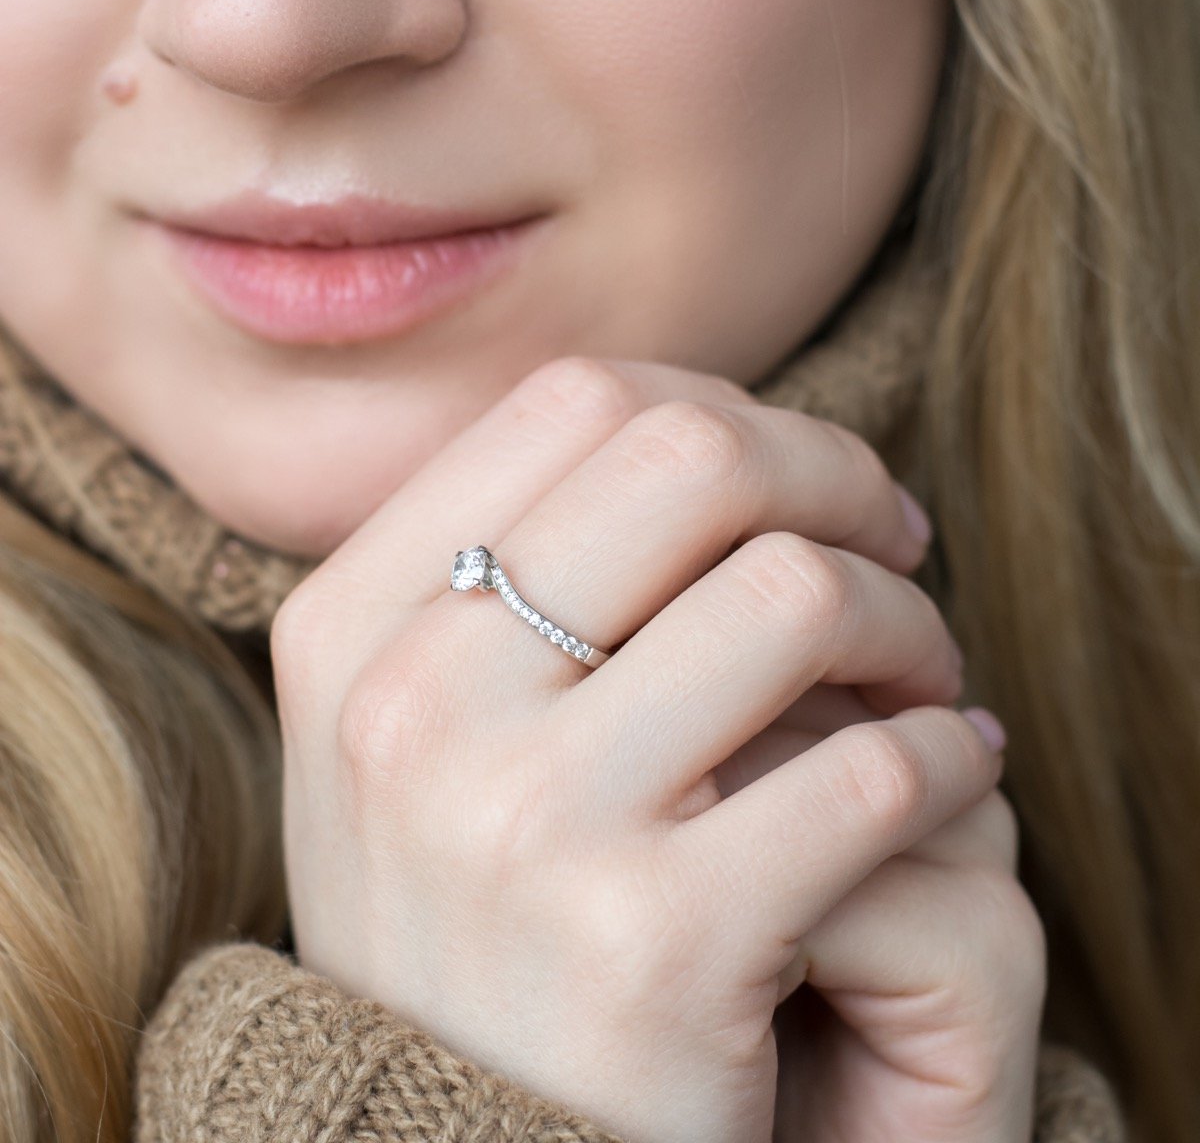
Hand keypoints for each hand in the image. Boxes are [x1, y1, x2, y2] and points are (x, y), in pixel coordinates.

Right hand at [272, 356, 997, 1142]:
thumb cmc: (475, 917)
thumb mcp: (425, 732)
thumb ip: (511, 573)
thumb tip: (706, 433)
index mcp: (353, 626)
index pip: (578, 402)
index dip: (725, 414)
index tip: (797, 485)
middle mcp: (413, 706)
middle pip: (692, 459)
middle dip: (837, 478)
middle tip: (893, 544)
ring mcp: (523, 823)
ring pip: (798, 593)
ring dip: (906, 618)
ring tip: (921, 674)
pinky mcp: (654, 943)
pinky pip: (875, 770)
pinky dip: (944, 753)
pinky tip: (947, 771)